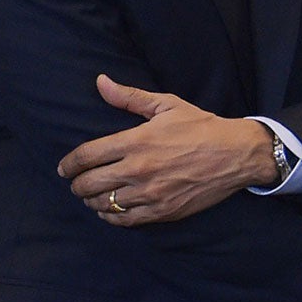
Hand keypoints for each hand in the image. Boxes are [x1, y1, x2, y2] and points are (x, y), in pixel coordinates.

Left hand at [57, 74, 273, 226]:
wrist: (237, 154)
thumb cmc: (202, 127)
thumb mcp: (167, 105)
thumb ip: (129, 97)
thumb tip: (100, 82)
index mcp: (136, 141)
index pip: (86, 156)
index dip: (68, 164)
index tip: (64, 168)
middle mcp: (138, 169)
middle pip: (89, 183)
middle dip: (76, 184)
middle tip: (76, 182)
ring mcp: (150, 193)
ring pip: (103, 203)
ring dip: (91, 200)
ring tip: (92, 196)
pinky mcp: (163, 211)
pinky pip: (125, 219)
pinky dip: (111, 216)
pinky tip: (109, 210)